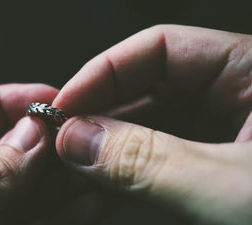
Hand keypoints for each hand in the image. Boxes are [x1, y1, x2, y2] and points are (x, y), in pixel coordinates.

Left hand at [0, 84, 108, 224]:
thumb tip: (30, 137)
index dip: (5, 102)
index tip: (49, 101)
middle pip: (0, 154)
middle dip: (45, 145)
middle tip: (85, 137)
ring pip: (23, 195)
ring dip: (63, 182)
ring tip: (99, 168)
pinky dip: (63, 217)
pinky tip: (89, 203)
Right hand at [53, 25, 251, 224]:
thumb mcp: (235, 191)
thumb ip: (150, 163)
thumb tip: (77, 140)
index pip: (161, 48)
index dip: (105, 70)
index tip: (66, 103)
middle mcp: (237, 98)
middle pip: (147, 87)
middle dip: (100, 112)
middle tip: (62, 141)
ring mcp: (222, 136)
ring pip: (148, 126)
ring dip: (107, 145)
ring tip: (73, 166)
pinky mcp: (214, 169)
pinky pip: (158, 158)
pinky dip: (126, 171)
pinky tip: (101, 182)